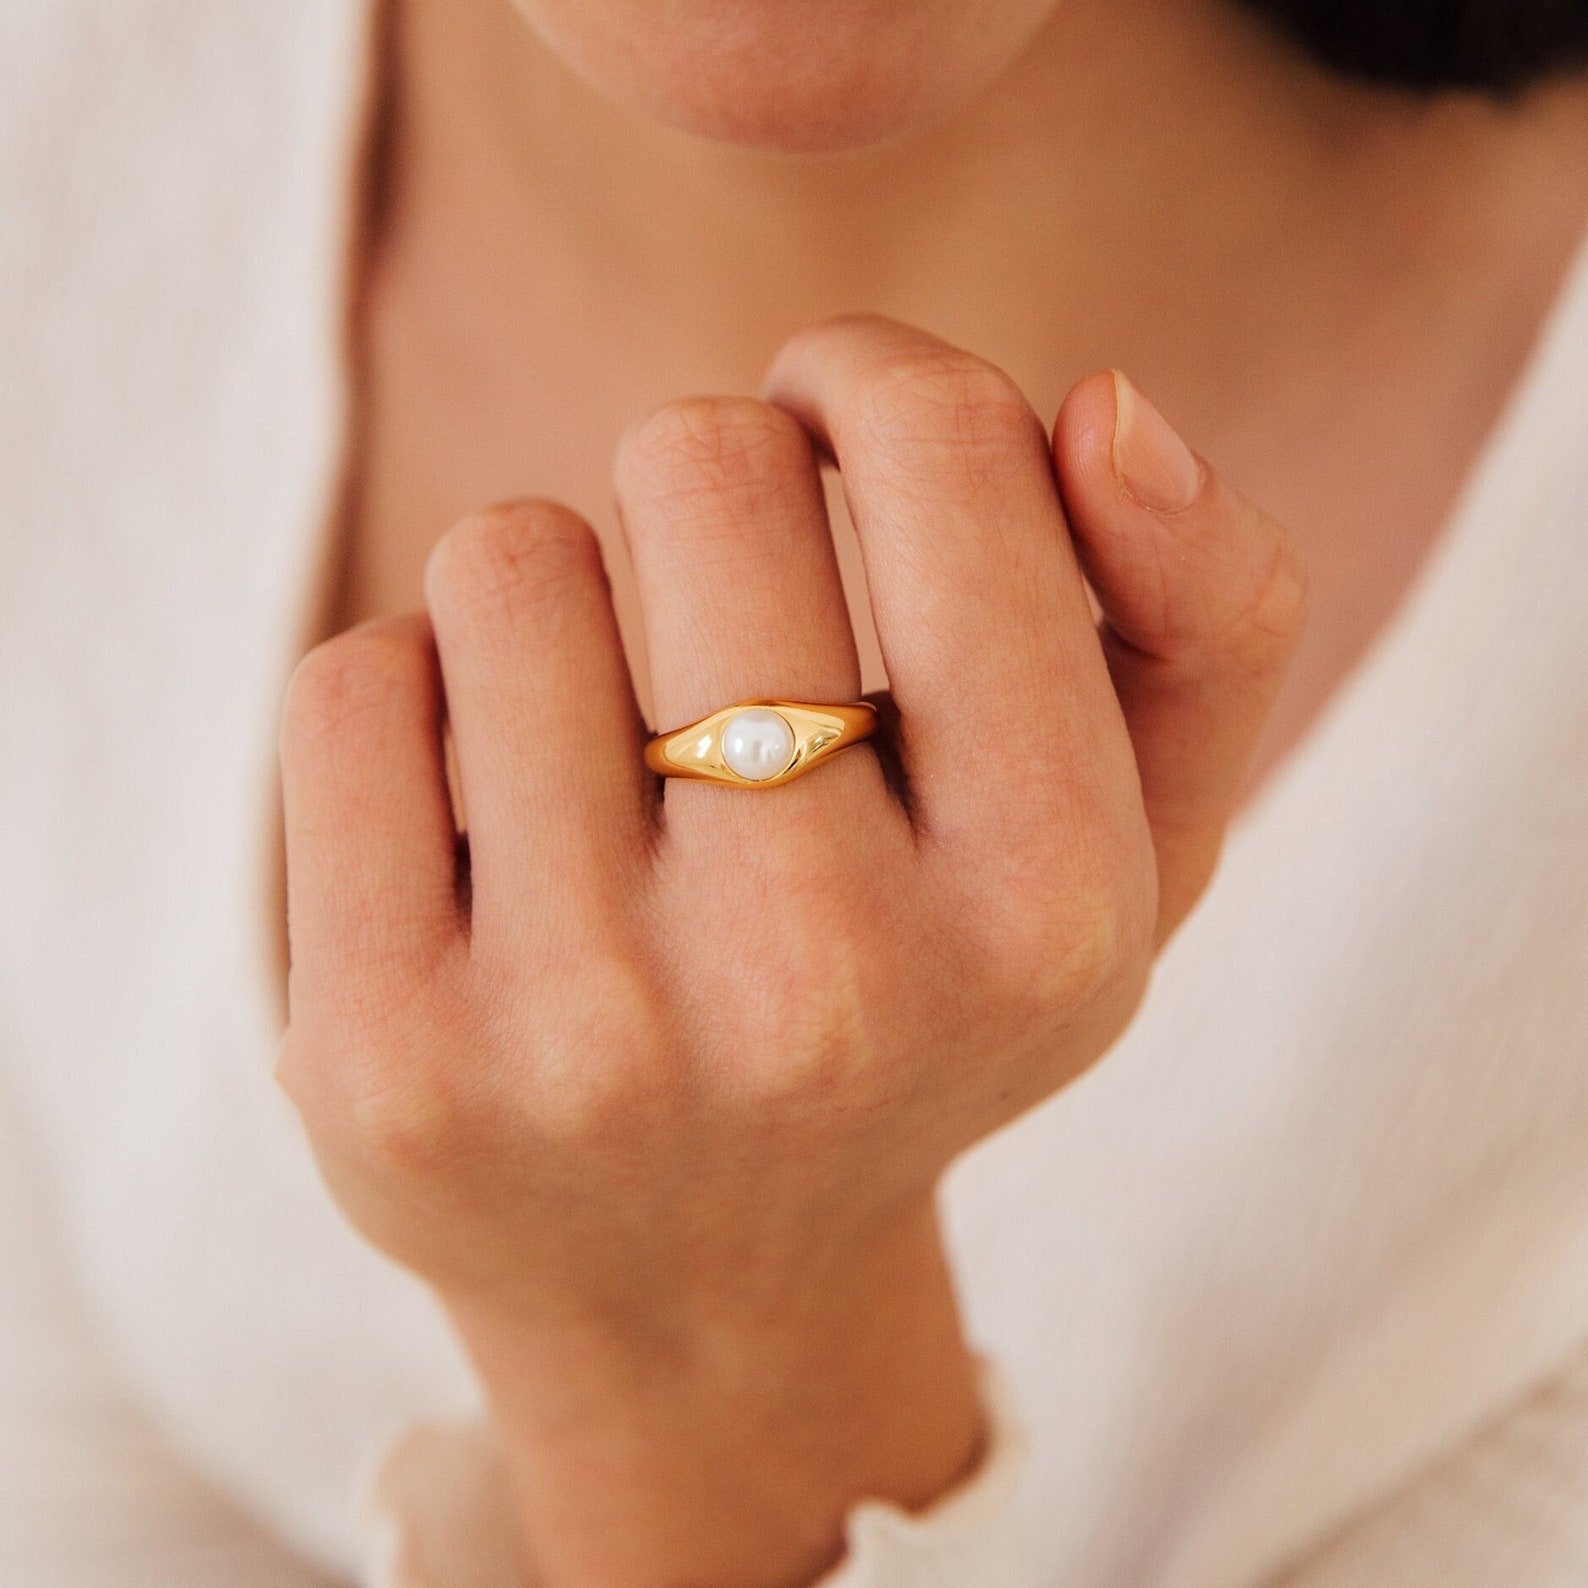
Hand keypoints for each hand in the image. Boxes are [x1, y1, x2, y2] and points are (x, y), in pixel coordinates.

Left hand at [277, 317, 1303, 1586]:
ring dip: (558, 605)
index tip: (834, 427)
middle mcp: (826, 986)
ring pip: (508, 556)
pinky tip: (483, 844)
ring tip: (607, 762)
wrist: (700, 1292)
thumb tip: (1104, 405)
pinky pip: (349, 685)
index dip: (872, 379)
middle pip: (703, 460)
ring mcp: (584, 1036)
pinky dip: (415, 707)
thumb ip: (1206, 609)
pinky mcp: (382, 1060)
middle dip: (710, 487)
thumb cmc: (923, 1015)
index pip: (940, 444)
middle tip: (724, 635)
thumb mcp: (1136, 847)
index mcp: (1050, 908)